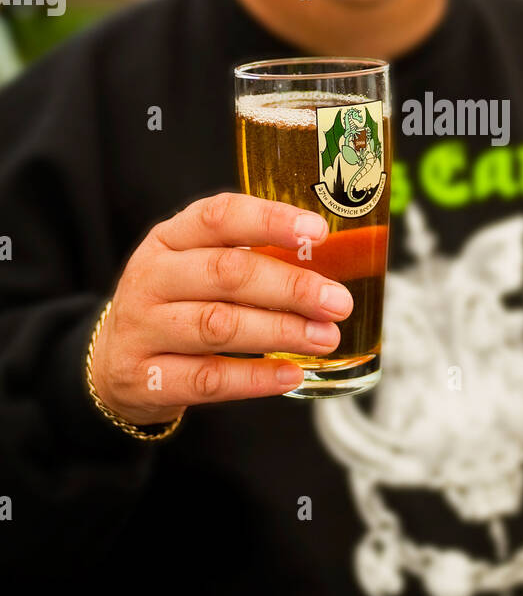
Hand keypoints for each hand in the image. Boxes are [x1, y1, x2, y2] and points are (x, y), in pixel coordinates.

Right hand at [91, 193, 352, 425]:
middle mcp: (151, 277)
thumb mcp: (198, 266)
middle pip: (226, 274)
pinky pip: (208, 378)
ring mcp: (143, 328)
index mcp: (169, 238)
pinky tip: (292, 373)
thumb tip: (329, 259)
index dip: (271, 220)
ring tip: (325, 337)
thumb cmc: (177, 304)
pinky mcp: (145, 378)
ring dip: (280, 331)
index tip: (318, 232)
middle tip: (337, 301)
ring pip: (218, 326)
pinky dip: (255, 377)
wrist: (111, 363)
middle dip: (290, 287)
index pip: (219, 216)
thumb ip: (251, 257)